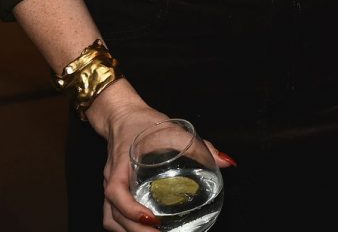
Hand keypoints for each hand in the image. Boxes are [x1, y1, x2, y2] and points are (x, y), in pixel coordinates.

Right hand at [87, 80, 235, 231]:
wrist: (124, 117)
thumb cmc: (147, 123)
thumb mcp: (176, 130)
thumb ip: (201, 146)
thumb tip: (226, 162)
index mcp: (123, 163)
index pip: (116, 191)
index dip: (130, 208)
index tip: (150, 218)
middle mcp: (112, 179)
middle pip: (114, 214)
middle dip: (136, 230)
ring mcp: (111, 187)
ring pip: (111, 219)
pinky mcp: (115, 192)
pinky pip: (112, 216)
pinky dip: (126, 227)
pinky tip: (144, 229)